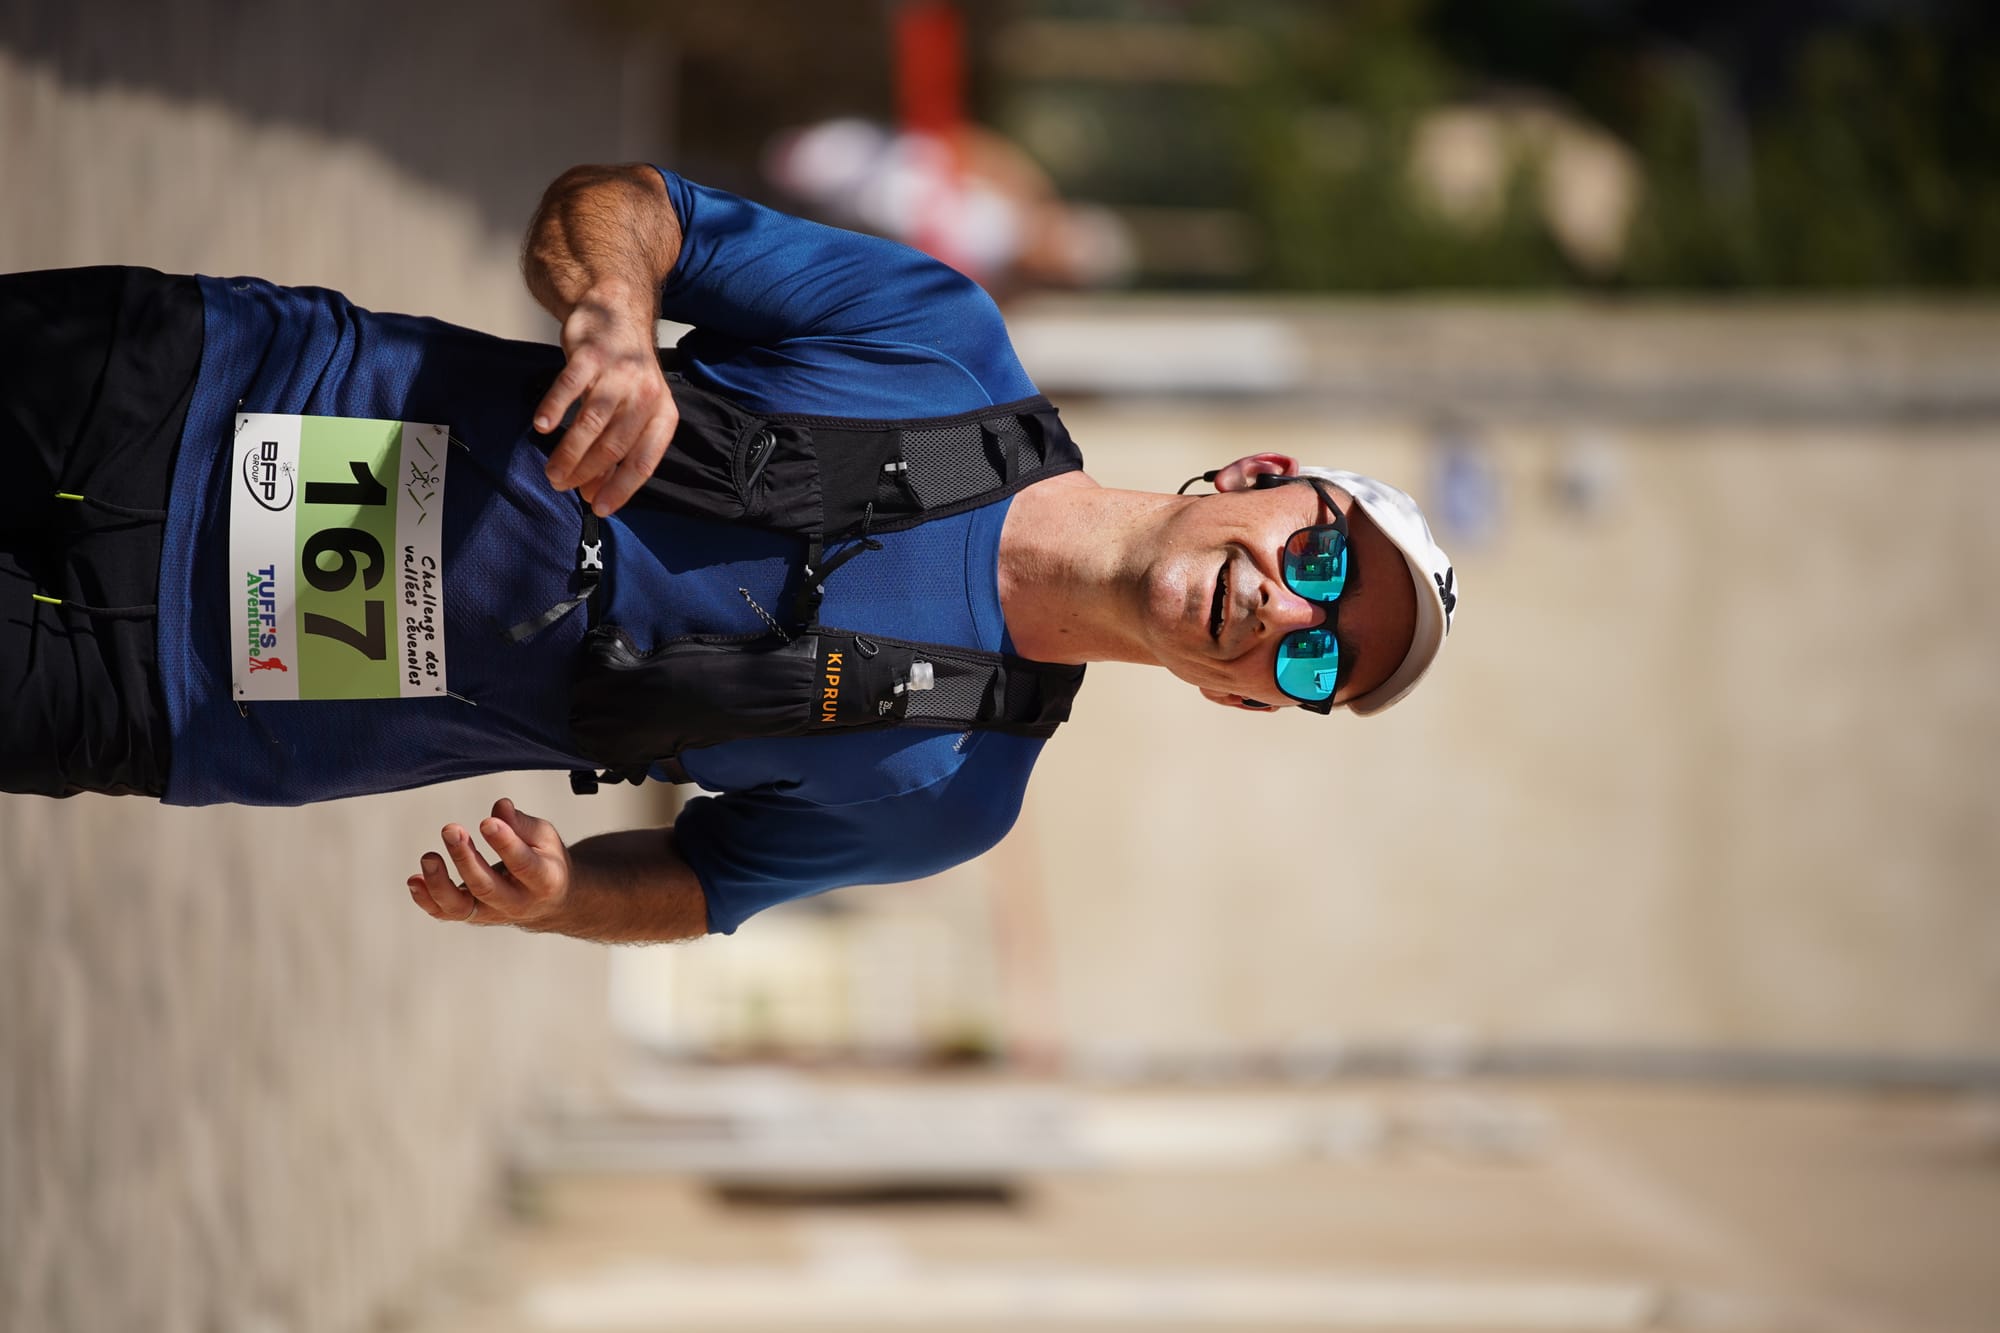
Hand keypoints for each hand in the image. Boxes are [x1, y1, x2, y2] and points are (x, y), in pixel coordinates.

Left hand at [407, 798, 570, 927]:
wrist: (549, 902)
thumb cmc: (545, 861)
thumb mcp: (544, 838)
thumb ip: (521, 824)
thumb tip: (500, 806)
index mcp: (544, 880)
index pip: (523, 864)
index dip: (504, 843)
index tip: (487, 822)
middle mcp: (517, 903)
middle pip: (486, 887)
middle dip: (465, 859)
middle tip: (451, 830)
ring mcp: (491, 913)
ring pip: (460, 907)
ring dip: (439, 883)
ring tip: (429, 857)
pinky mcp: (471, 915)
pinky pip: (445, 913)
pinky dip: (426, 898)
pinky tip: (415, 879)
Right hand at [534, 285, 678, 517]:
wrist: (617, 310)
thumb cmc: (624, 372)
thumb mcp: (635, 409)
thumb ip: (620, 449)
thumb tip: (596, 492)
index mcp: (662, 413)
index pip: (644, 460)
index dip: (622, 487)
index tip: (599, 508)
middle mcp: (645, 394)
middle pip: (615, 445)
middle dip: (587, 472)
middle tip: (563, 486)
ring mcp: (618, 373)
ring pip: (593, 422)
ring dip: (569, 451)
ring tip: (552, 471)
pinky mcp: (591, 355)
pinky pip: (570, 387)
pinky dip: (554, 408)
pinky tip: (541, 427)